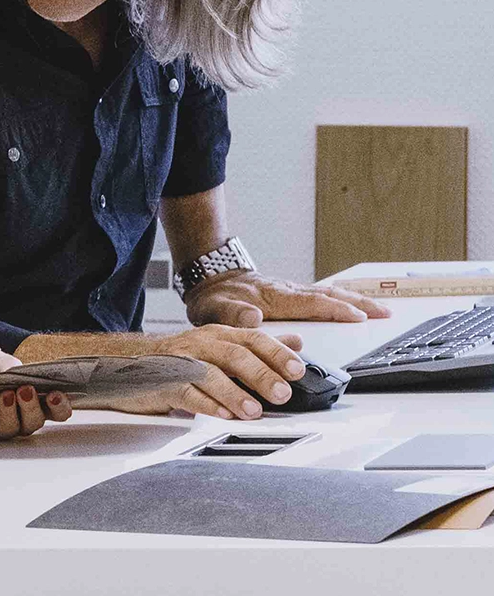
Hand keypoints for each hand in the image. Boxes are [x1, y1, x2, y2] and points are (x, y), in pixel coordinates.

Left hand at [0, 346, 73, 440]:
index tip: (55, 394)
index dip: (60, 406)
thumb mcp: (4, 361)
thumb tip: (15, 373)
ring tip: (4, 395)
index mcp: (38, 402)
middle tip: (26, 390)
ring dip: (9, 413)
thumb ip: (13, 368)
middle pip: (35, 422)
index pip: (57, 411)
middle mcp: (23, 419)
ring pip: (12, 429)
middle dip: (31, 407)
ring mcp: (3, 427)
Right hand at [136, 324, 308, 418]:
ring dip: (234, 393)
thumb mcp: (222, 347)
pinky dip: (205, 404)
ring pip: (210, 374)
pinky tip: (220, 415)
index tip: (297, 370)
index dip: (276, 353)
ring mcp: (181, 362)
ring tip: (253, 411)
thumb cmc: (181, 360)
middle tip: (282, 393)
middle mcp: (201, 344)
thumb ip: (257, 347)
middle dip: (261, 374)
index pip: (253, 338)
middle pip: (234, 354)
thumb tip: (295, 343)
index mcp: (219, 335)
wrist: (128, 363)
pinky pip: (185, 392)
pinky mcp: (163, 383)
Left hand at [183, 270, 391, 327]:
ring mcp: (291, 290)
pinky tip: (352, 303)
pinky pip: (321, 295)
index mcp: (274, 297)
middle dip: (358, 304)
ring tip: (380, 309)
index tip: (360, 318)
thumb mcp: (215, 308)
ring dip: (355, 301)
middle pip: (329, 296)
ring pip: (328, 294)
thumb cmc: (213, 297)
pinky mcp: (290, 293)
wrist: (209, 277)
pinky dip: (341, 299)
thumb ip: (232, 313)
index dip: (336, 311)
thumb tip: (253, 317)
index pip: (311, 303)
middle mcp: (287, 291)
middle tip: (385, 314)